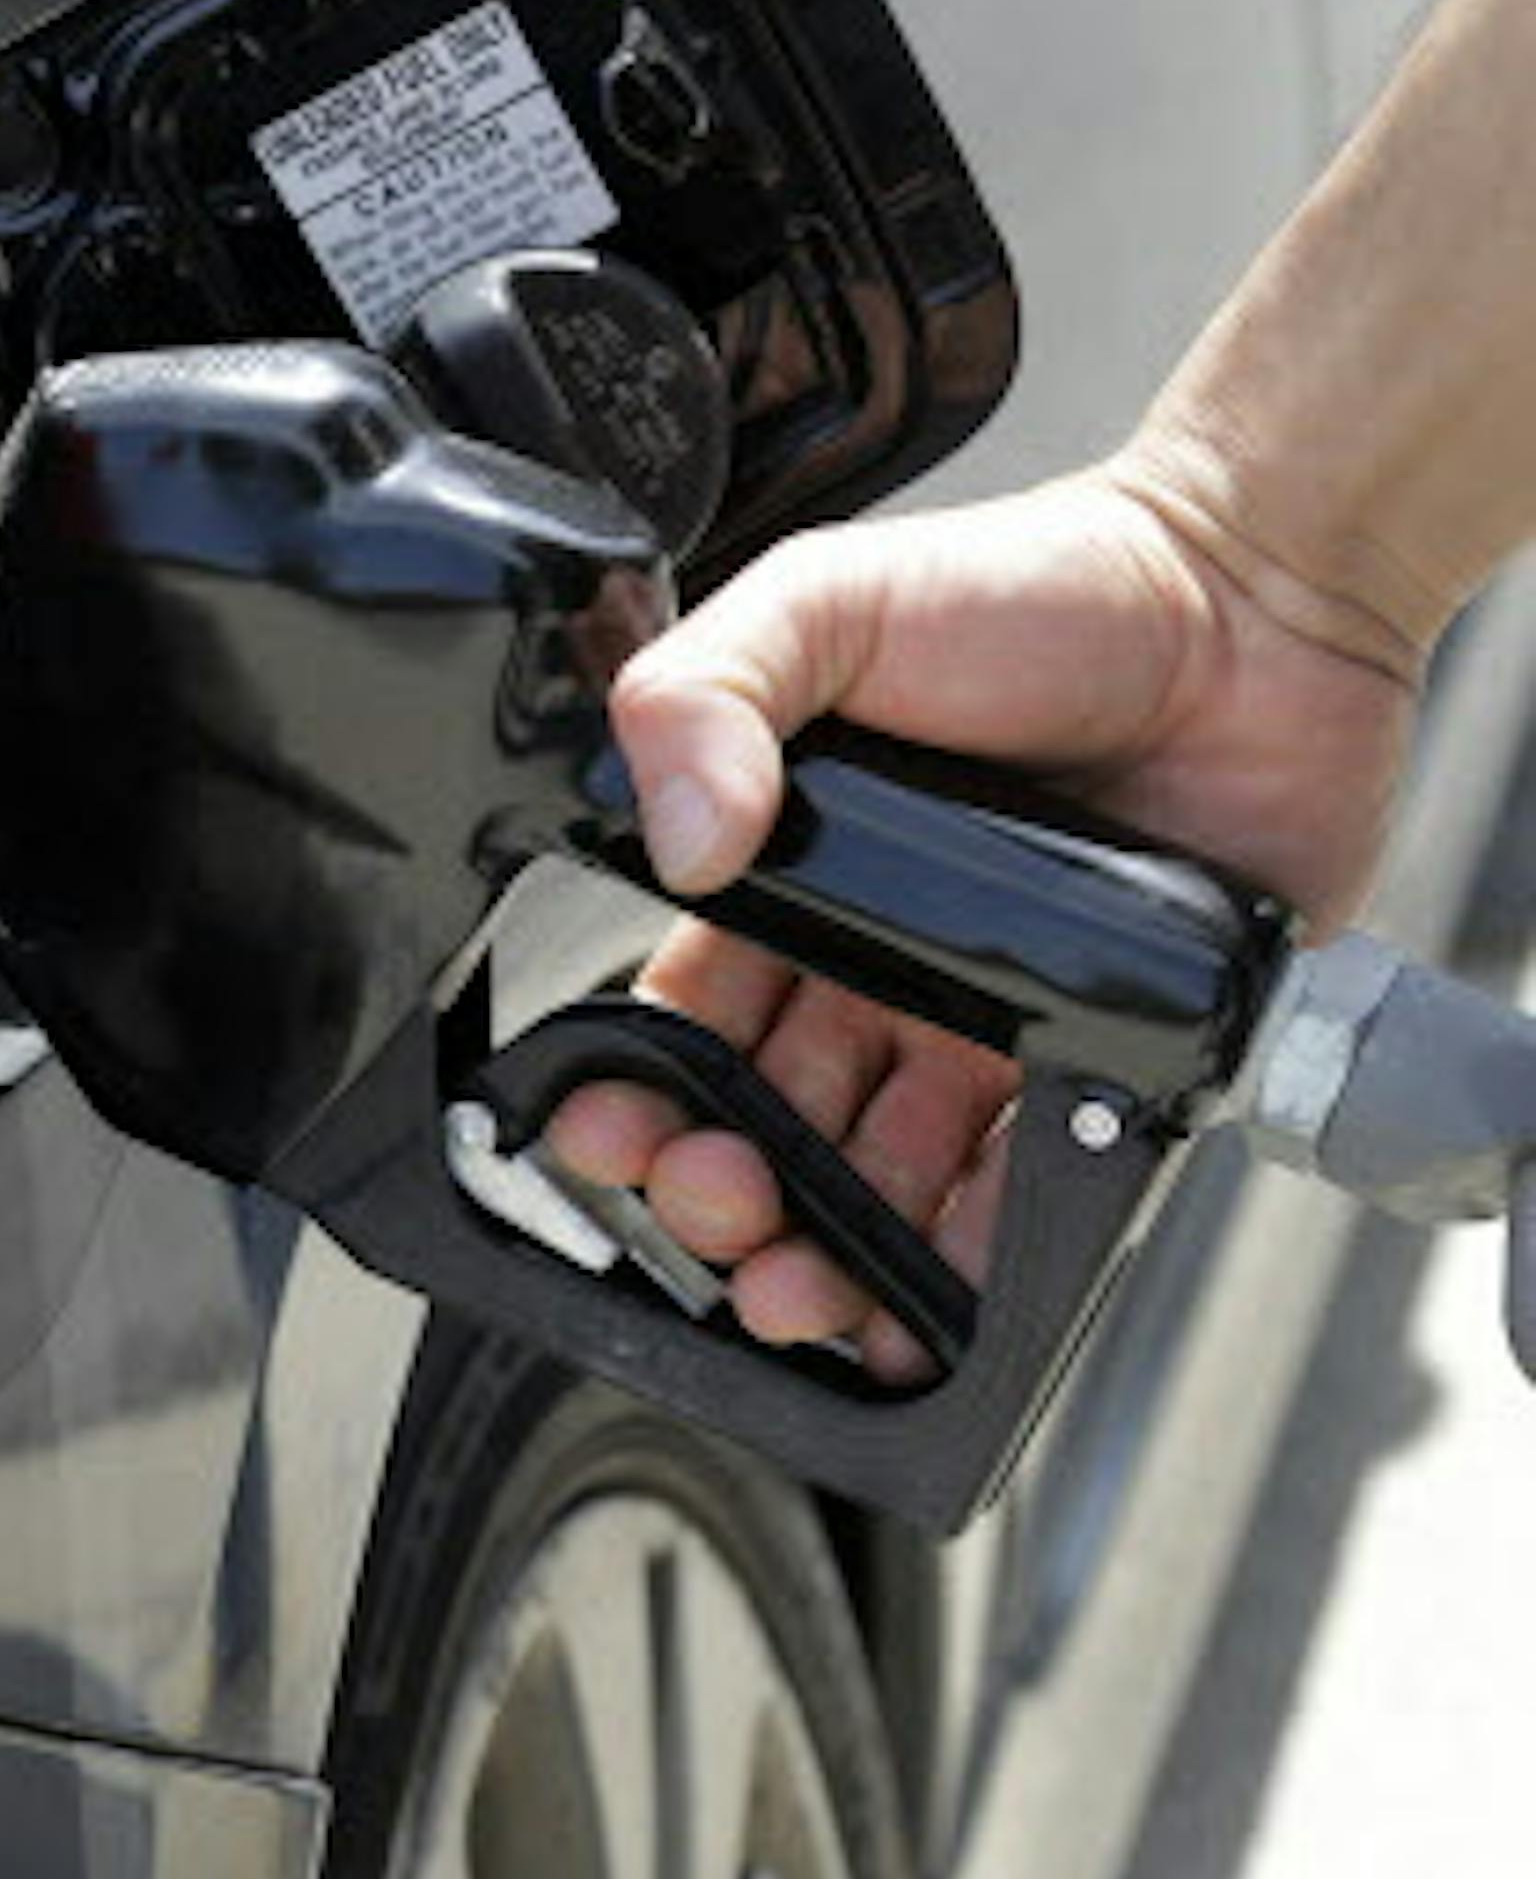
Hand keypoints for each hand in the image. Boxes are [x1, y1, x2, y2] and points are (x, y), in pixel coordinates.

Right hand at [548, 454, 1419, 1379]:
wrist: (1261, 601)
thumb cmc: (1047, 584)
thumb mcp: (828, 600)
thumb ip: (705, 693)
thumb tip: (677, 840)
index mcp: (795, 866)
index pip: (688, 1012)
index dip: (640, 1086)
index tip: (617, 1130)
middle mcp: (885, 957)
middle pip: (773, 1117)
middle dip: (722, 1189)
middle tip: (720, 1206)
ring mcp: (992, 1017)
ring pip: (882, 1179)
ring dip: (826, 1253)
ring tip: (803, 1286)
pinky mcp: (1107, 1059)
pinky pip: (1026, 1192)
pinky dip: (969, 1262)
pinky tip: (924, 1295)